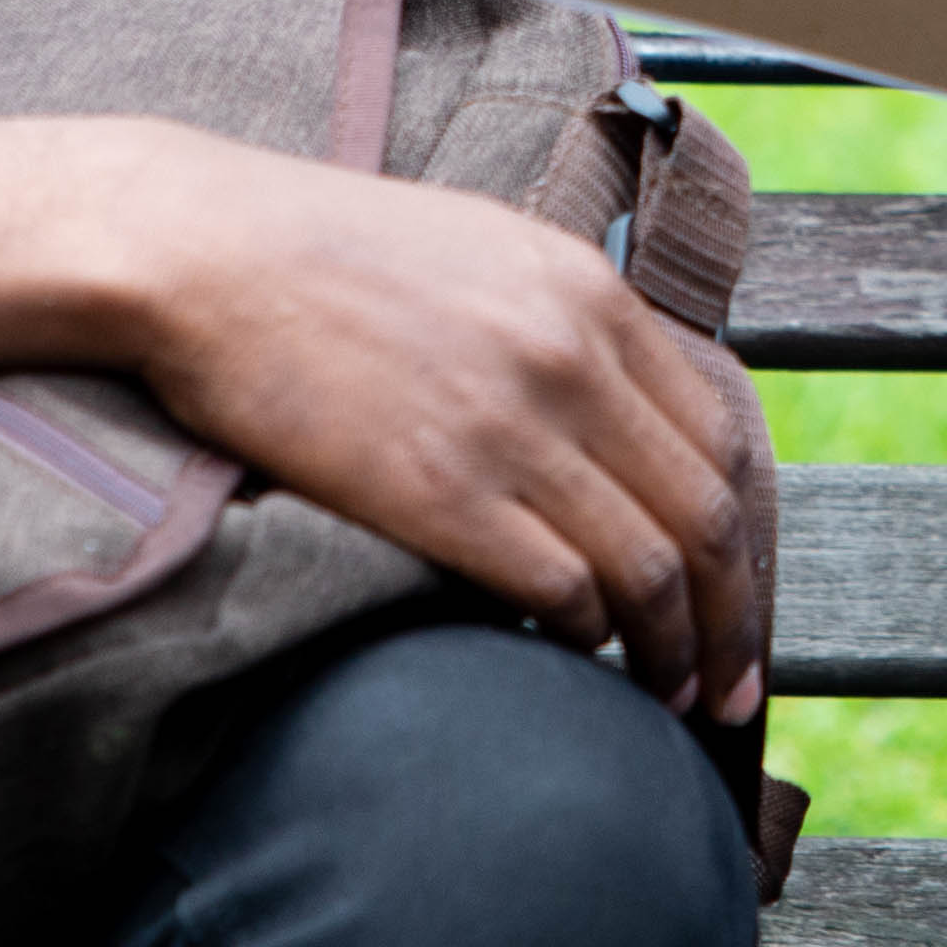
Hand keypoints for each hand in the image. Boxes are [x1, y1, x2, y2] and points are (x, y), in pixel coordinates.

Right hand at [104, 130, 766, 720]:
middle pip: (702, 517)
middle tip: (729, 689)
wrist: (202, 249)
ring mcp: (509, 427)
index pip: (719, 438)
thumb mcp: (483, 251)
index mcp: (591, 295)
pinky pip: (557, 589)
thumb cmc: (324, 253)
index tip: (737, 595)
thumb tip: (618, 413)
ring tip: (664, 697)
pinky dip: (581, 635)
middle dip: (732, 621)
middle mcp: (571, 359)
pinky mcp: (437, 491)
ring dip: (669, 650)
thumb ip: (563, 322)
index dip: (743, 535)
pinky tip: (571, 657)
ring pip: (645, 570)